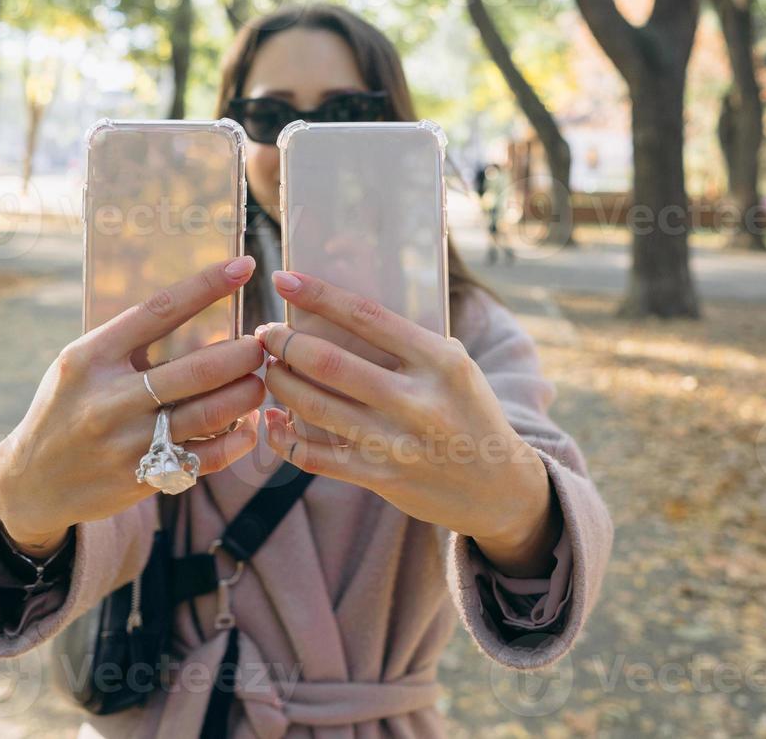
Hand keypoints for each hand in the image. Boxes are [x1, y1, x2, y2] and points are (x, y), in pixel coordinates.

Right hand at [0, 257, 264, 557]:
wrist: (34, 481)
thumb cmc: (67, 408)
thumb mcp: (80, 364)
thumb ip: (128, 341)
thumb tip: (195, 303)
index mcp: (91, 357)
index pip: (159, 310)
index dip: (206, 286)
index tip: (242, 266)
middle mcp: (110, 399)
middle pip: (198, 369)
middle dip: (243, 353)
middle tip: (261, 345)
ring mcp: (128, 442)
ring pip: (211, 413)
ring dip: (247, 393)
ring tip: (259, 381)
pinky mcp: (145, 477)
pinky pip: (208, 457)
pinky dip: (238, 438)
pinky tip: (248, 423)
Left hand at [256, 270, 559, 576]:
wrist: (497, 486)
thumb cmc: (470, 411)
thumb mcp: (457, 367)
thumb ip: (411, 342)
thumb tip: (344, 308)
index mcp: (440, 362)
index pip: (368, 317)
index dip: (319, 295)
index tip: (284, 279)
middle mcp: (419, 401)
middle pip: (330, 363)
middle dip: (286, 343)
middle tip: (268, 334)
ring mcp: (397, 443)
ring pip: (315, 408)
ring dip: (280, 383)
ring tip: (270, 368)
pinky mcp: (380, 478)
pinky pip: (315, 457)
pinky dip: (284, 437)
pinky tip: (272, 419)